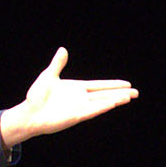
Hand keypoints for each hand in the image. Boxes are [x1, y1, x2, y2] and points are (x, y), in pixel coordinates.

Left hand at [0, 48, 138, 147]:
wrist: (29, 113)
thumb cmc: (36, 96)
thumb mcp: (48, 76)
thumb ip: (58, 64)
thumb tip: (63, 50)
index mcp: (76, 88)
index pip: (99, 86)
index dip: (112, 84)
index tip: (126, 84)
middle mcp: (81, 99)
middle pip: (105, 95)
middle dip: (120, 93)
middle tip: (136, 93)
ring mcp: (79, 108)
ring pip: (102, 103)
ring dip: (115, 100)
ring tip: (129, 97)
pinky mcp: (76, 116)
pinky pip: (93, 111)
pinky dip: (103, 106)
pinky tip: (113, 103)